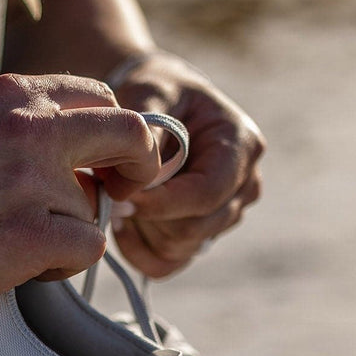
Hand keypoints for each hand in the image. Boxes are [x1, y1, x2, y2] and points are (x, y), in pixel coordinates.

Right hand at [0, 73, 160, 309]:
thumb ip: (22, 131)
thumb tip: (84, 159)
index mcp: (12, 95)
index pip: (100, 96)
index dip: (116, 132)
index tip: (113, 160)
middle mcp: (28, 126)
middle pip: (131, 134)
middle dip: (140, 166)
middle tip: (127, 191)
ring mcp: (30, 179)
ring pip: (98, 207)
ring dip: (71, 231)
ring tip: (16, 241)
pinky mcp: (29, 233)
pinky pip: (89, 247)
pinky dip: (64, 265)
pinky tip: (21, 265)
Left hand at [106, 50, 264, 277]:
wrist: (159, 102)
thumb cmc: (157, 91)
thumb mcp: (151, 93)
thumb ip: (146, 129)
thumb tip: (139, 174)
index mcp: (242, 146)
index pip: (208, 193)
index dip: (163, 202)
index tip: (122, 194)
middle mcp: (244, 185)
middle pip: (196, 228)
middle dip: (148, 216)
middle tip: (111, 192)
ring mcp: (226, 214)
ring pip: (180, 247)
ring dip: (142, 228)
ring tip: (119, 197)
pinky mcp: (201, 236)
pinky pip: (168, 264)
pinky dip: (139, 250)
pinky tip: (122, 224)